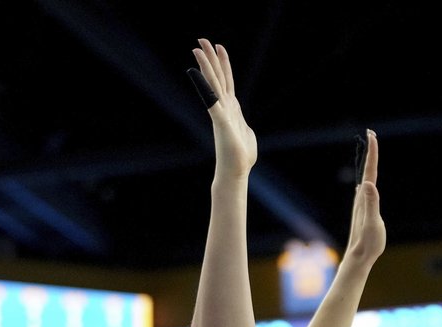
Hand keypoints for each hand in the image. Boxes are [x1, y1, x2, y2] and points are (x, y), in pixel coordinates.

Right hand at [191, 39, 256, 179]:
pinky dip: (204, 86)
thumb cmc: (241, 156)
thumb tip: (242, 126)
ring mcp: (221, 112)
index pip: (226, 80)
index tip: (218, 47)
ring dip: (206, 66)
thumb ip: (241, 124)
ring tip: (198, 48)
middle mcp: (224, 107)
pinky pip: (211, 100)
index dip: (223, 63)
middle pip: (217, 77)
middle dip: (210, 58)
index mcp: (231, 108)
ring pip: (213, 84)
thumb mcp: (244, 133)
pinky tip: (197, 74)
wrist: (236, 171)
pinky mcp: (221, 120)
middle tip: (201, 39)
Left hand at [344, 129, 384, 267]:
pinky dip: (370, 178)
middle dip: (371, 151)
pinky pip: (368, 189)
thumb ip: (371, 204)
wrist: (358, 257)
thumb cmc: (368, 243)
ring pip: (367, 178)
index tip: (372, 135)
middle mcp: (362, 197)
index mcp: (366, 197)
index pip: (370, 170)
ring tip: (372, 150)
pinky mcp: (365, 210)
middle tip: (372, 134)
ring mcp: (363, 204)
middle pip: (368, 169)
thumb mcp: (372, 223)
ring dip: (370, 163)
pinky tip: (368, 181)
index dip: (372, 152)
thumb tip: (367, 184)